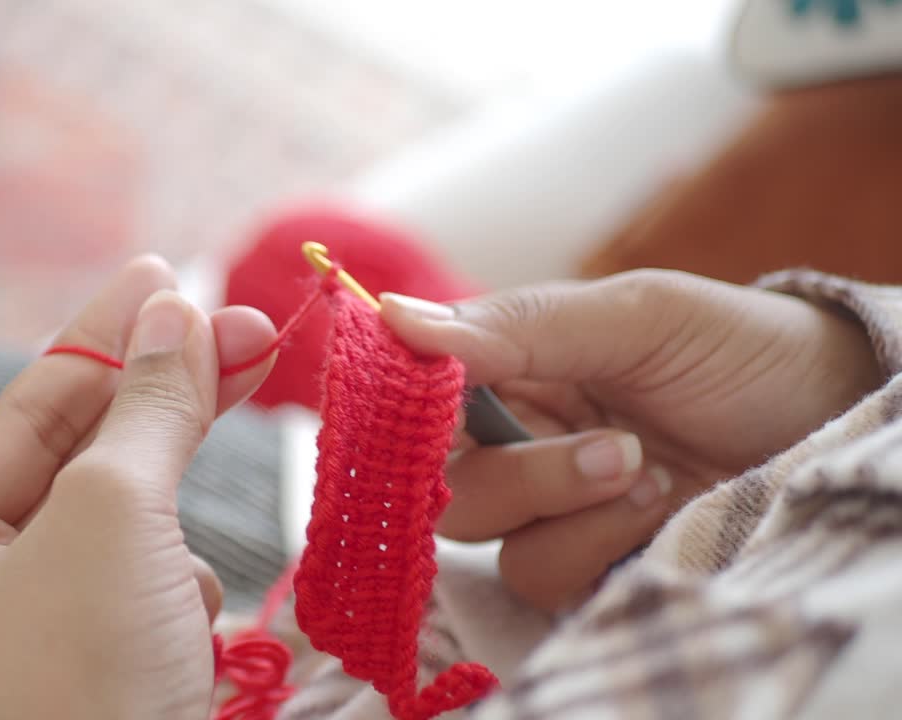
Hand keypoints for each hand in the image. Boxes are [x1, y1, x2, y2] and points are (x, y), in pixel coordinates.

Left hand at [0, 256, 276, 719]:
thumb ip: (148, 408)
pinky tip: (190, 628)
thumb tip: (176, 311)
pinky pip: (150, 590)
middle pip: (81, 458)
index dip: (108, 336)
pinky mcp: (103, 672)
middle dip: (165, 403)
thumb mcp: (114, 518)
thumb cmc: (84, 681)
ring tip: (185, 571)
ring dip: (174, 521)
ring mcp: (38, 637)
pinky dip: (182, 593)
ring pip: (128, 525)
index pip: (28, 409)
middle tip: (247, 333)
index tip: (174, 277)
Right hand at [382, 269, 881, 611]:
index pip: (418, 393)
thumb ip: (519, 324)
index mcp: (513, 367)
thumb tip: (395, 318)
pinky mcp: (581, 564)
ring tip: (652, 472)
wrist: (834, 419)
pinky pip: (537, 575)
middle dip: (518, 473)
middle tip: (612, 449)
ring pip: (483, 535)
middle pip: (440, 479)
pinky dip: (594, 546)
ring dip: (566, 505)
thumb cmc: (740, 351)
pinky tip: (662, 510)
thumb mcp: (639, 317)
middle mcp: (516, 439)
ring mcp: (548, 508)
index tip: (437, 405)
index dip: (408, 405)